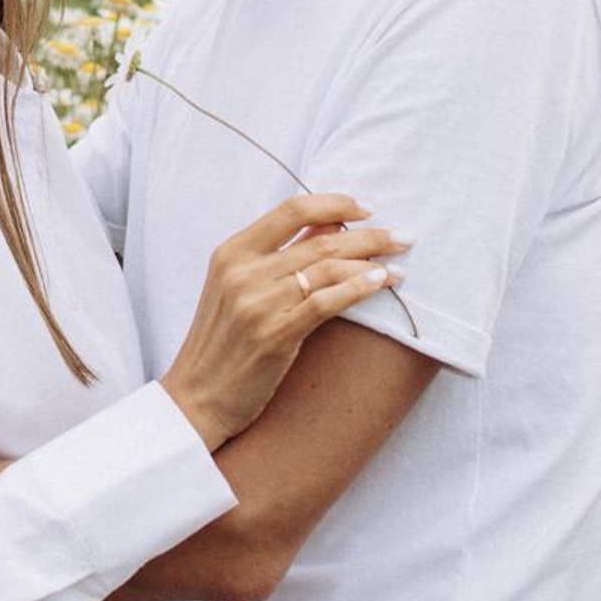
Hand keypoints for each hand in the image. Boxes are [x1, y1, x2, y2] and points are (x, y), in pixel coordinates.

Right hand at [159, 195, 406, 453]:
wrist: (196, 397)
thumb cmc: (223, 342)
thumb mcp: (239, 287)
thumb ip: (281, 254)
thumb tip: (332, 225)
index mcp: (232, 252)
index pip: (292, 209)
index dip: (336, 203)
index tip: (368, 209)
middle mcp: (243, 271)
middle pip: (320, 238)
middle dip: (370, 235)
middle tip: (404, 236)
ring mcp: (257, 302)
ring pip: (328, 267)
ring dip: (372, 261)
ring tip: (400, 266)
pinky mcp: (274, 334)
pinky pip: (326, 301)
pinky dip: (358, 288)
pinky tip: (381, 283)